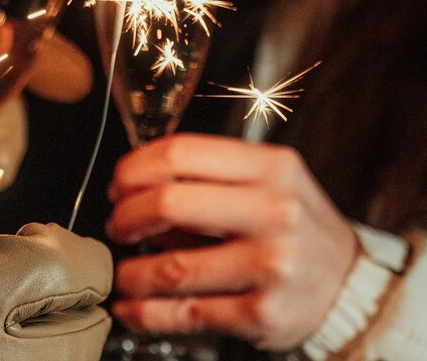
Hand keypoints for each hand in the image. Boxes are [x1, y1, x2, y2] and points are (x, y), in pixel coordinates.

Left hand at [105, 134, 357, 350]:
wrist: (350, 285)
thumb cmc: (294, 226)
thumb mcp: (266, 182)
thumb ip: (207, 176)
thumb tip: (133, 183)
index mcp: (271, 168)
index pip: (180, 154)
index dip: (134, 169)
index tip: (119, 185)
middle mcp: (275, 212)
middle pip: (168, 203)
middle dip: (126, 217)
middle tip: (118, 226)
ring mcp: (271, 265)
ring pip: (172, 267)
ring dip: (131, 272)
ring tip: (124, 272)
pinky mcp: (263, 314)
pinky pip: (186, 313)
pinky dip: (146, 312)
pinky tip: (132, 306)